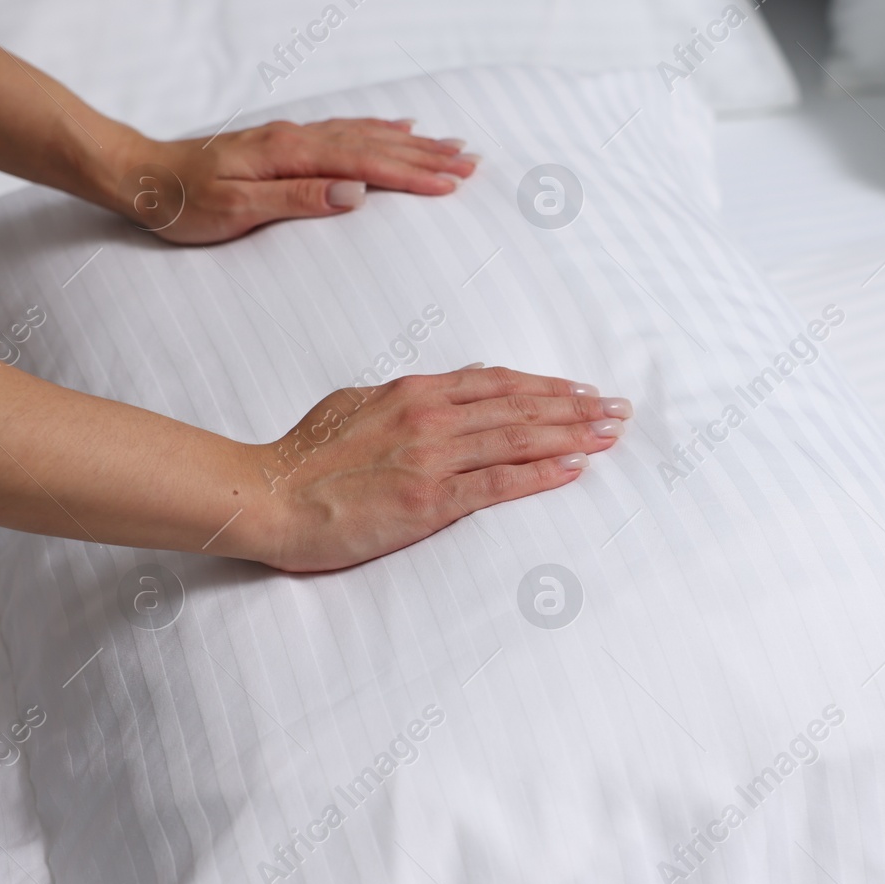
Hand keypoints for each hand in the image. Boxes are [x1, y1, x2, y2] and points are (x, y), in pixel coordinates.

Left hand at [110, 118, 478, 244]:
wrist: (141, 176)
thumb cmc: (183, 203)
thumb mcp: (235, 211)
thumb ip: (297, 200)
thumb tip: (354, 192)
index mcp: (291, 156)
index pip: (366, 163)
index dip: (412, 175)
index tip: (451, 186)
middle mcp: (299, 138)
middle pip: (376, 144)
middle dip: (428, 156)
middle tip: (473, 165)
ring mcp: (295, 137)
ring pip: (368, 135)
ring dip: (414, 143)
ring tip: (454, 148)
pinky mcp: (289, 142)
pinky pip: (348, 130)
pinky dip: (381, 129)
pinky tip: (401, 128)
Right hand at [245, 365, 632, 572]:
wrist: (265, 497)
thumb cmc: (303, 457)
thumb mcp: (356, 406)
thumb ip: (404, 401)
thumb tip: (442, 391)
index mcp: (414, 393)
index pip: (497, 383)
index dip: (546, 387)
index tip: (583, 392)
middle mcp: (430, 417)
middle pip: (520, 406)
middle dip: (577, 408)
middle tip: (619, 410)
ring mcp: (432, 457)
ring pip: (518, 438)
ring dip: (572, 435)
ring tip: (611, 434)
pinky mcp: (428, 499)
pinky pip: (498, 483)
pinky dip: (541, 473)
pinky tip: (575, 468)